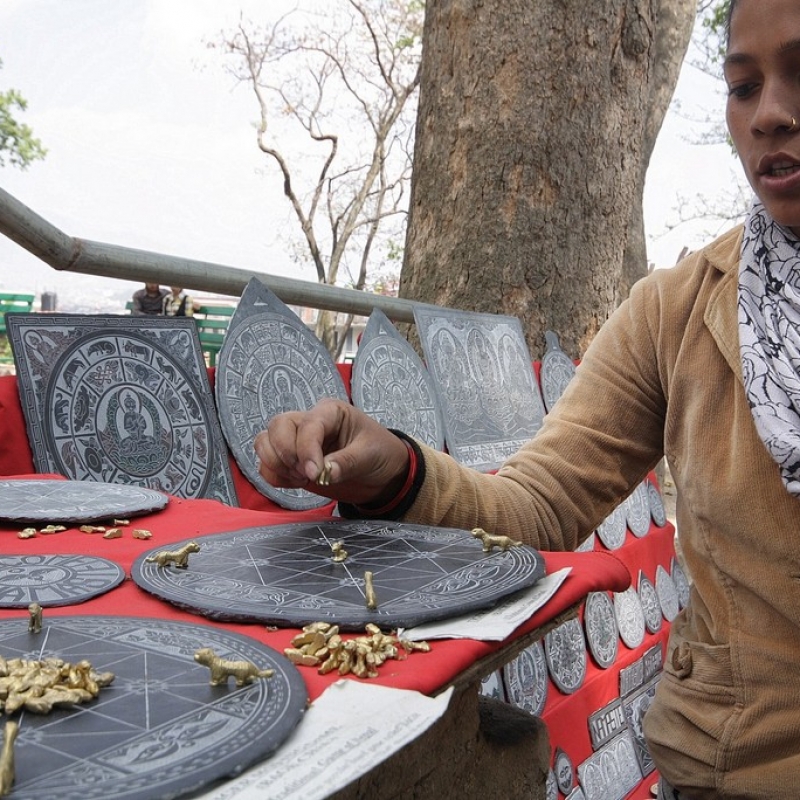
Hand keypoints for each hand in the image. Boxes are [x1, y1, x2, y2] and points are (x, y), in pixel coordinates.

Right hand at [254, 398, 410, 506]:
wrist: (383, 473)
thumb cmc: (380, 453)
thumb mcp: (370, 454)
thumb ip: (346, 462)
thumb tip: (323, 473)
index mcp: (330, 412)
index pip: (307, 424)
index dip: (306, 449)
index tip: (313, 473)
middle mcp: (309, 423)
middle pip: (277, 426)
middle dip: (285, 453)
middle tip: (306, 474)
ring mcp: (298, 442)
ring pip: (265, 442)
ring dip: (276, 463)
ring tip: (302, 478)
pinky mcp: (292, 462)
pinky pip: (267, 464)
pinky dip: (274, 475)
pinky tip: (296, 483)